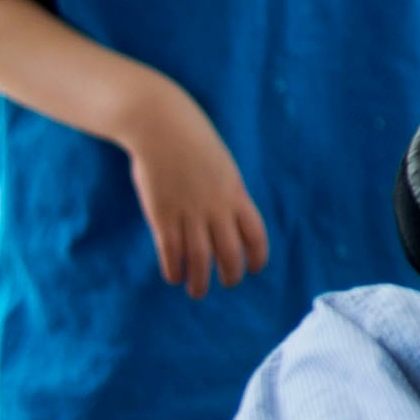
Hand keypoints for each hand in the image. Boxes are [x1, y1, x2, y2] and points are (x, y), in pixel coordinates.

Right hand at [120, 79, 269, 297]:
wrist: (162, 126)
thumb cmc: (193, 142)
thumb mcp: (222, 166)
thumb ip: (227, 192)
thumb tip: (228, 216)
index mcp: (235, 192)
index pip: (255, 233)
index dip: (257, 255)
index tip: (254, 269)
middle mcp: (216, 206)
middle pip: (230, 252)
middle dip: (231, 274)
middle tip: (227, 284)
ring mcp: (189, 212)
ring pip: (200, 258)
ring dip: (200, 281)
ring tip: (198, 292)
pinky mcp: (162, 215)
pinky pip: (170, 251)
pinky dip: (173, 269)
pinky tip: (174, 277)